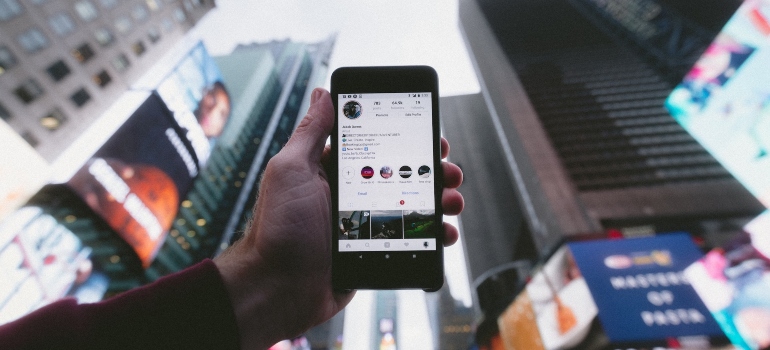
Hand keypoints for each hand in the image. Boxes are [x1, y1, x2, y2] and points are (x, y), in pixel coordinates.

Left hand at [214, 88, 463, 348]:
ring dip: (439, 201)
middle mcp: (352, 195)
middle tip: (449, 170)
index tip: (431, 134)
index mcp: (333, 171)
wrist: (277, 290)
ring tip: (452, 202)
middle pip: (403, 175)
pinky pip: (411, 240)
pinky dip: (432, 237)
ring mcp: (366, 225)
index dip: (407, 138)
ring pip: (413, 207)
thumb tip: (323, 93)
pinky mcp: (375, 252)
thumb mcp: (291, 170)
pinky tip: (444, 233)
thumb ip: (311, 132)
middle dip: (432, 170)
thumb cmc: (278, 228)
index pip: (378, 146)